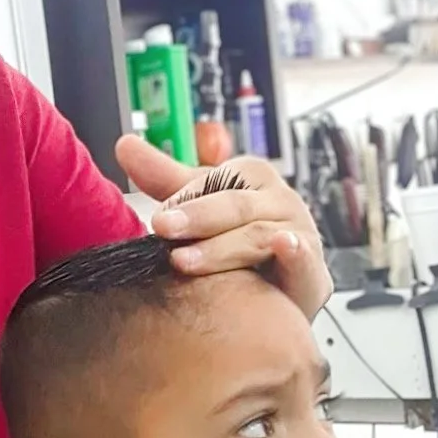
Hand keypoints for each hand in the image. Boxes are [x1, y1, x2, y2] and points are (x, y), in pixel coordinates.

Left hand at [115, 136, 332, 319]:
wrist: (274, 294)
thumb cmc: (234, 241)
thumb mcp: (198, 206)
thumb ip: (164, 179)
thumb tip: (124, 142)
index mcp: (252, 177)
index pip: (216, 182)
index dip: (184, 198)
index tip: (155, 216)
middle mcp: (279, 199)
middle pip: (235, 205)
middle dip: (196, 218)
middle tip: (160, 228)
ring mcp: (299, 232)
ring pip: (256, 236)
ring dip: (220, 249)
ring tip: (183, 261)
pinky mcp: (313, 271)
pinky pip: (303, 259)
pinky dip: (294, 252)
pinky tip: (283, 245)